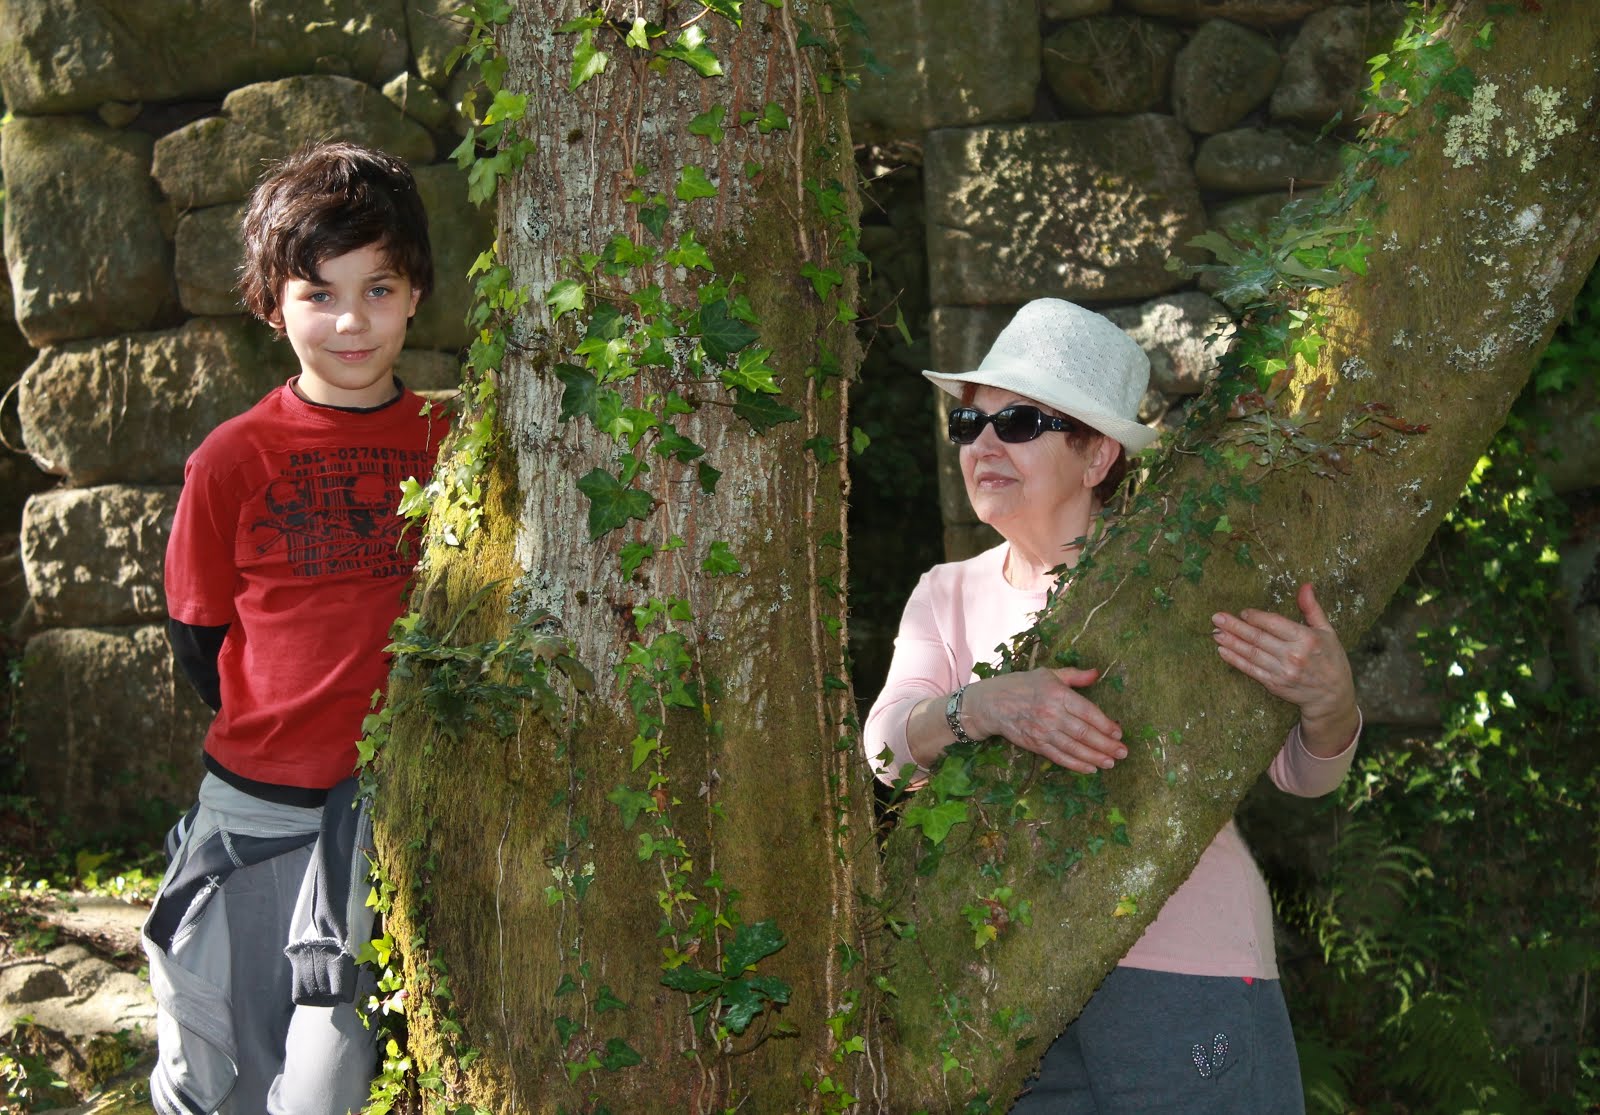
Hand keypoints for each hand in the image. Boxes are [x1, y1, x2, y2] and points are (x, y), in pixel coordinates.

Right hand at [962, 667, 1125, 774]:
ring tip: (1111, 763)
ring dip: (1095, 757)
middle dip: (1106, 745)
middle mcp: (1052, 714)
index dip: (1105, 724)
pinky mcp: (1036, 744)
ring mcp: (1043, 731)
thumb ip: (1075, 675)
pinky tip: (1090, 769)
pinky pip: (1060, 757)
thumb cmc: (1021, 685)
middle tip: (1123, 752)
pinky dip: (1076, 765)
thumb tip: (1097, 673)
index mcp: (1057, 694)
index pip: (1088, 712)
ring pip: (1074, 748)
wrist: (991, 703)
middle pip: (1085, 733)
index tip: (1119, 732)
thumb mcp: (1048, 673)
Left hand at [1211, 583, 1358, 754]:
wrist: (1332, 696)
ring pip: (1251, 653)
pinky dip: (1235, 660)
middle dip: (1235, 627)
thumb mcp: (1327, 631)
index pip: (1274, 624)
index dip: (1256, 617)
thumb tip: (1305, 586)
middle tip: (1217, 618)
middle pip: (1258, 638)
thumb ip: (1312, 609)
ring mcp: (1282, 671)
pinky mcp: (1274, 684)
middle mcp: (1293, 655)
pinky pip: (1251, 670)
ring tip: (1215, 633)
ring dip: (1231, 642)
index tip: (1244, 612)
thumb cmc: (1331, 659)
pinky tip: (1223, 651)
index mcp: (1307, 639)